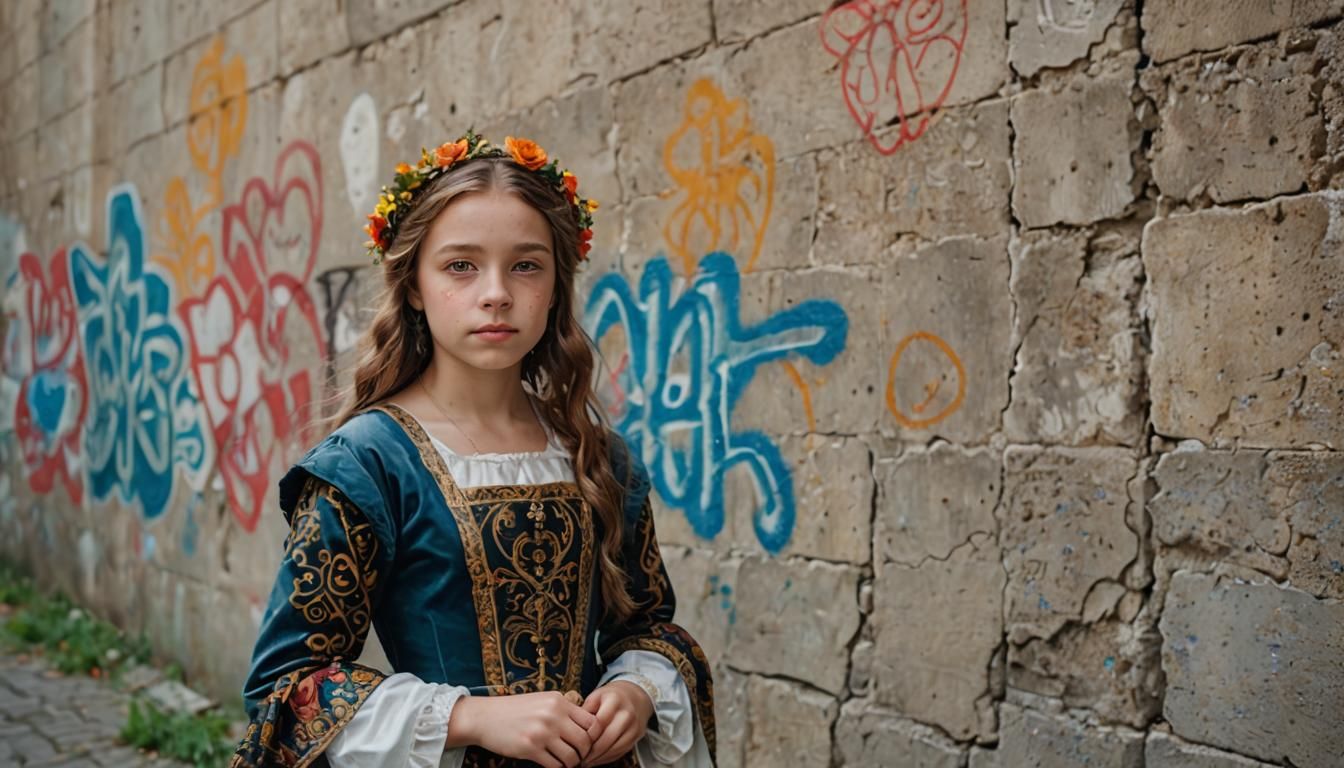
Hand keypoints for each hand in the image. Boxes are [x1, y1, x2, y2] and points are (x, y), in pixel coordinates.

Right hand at [448, 691, 598, 767]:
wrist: (484, 717)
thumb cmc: (515, 710)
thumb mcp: (542, 700)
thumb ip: (563, 709)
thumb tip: (586, 724)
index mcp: (559, 701)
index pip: (591, 721)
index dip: (593, 735)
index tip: (587, 742)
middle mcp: (553, 715)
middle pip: (585, 741)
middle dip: (585, 752)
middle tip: (579, 756)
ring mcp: (542, 732)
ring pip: (572, 756)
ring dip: (571, 763)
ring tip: (566, 762)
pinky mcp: (530, 748)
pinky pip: (555, 765)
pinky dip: (557, 767)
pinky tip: (552, 764)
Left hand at [580, 681, 654, 765]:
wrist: (634, 697)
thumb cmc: (610, 698)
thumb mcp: (596, 697)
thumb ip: (584, 711)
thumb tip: (571, 730)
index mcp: (614, 700)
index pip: (598, 723)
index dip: (586, 736)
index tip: (574, 743)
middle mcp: (627, 713)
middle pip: (607, 738)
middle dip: (591, 751)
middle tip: (578, 757)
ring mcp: (634, 726)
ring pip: (615, 748)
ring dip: (598, 758)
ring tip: (584, 761)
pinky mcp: (637, 736)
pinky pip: (621, 751)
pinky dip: (607, 758)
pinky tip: (596, 760)